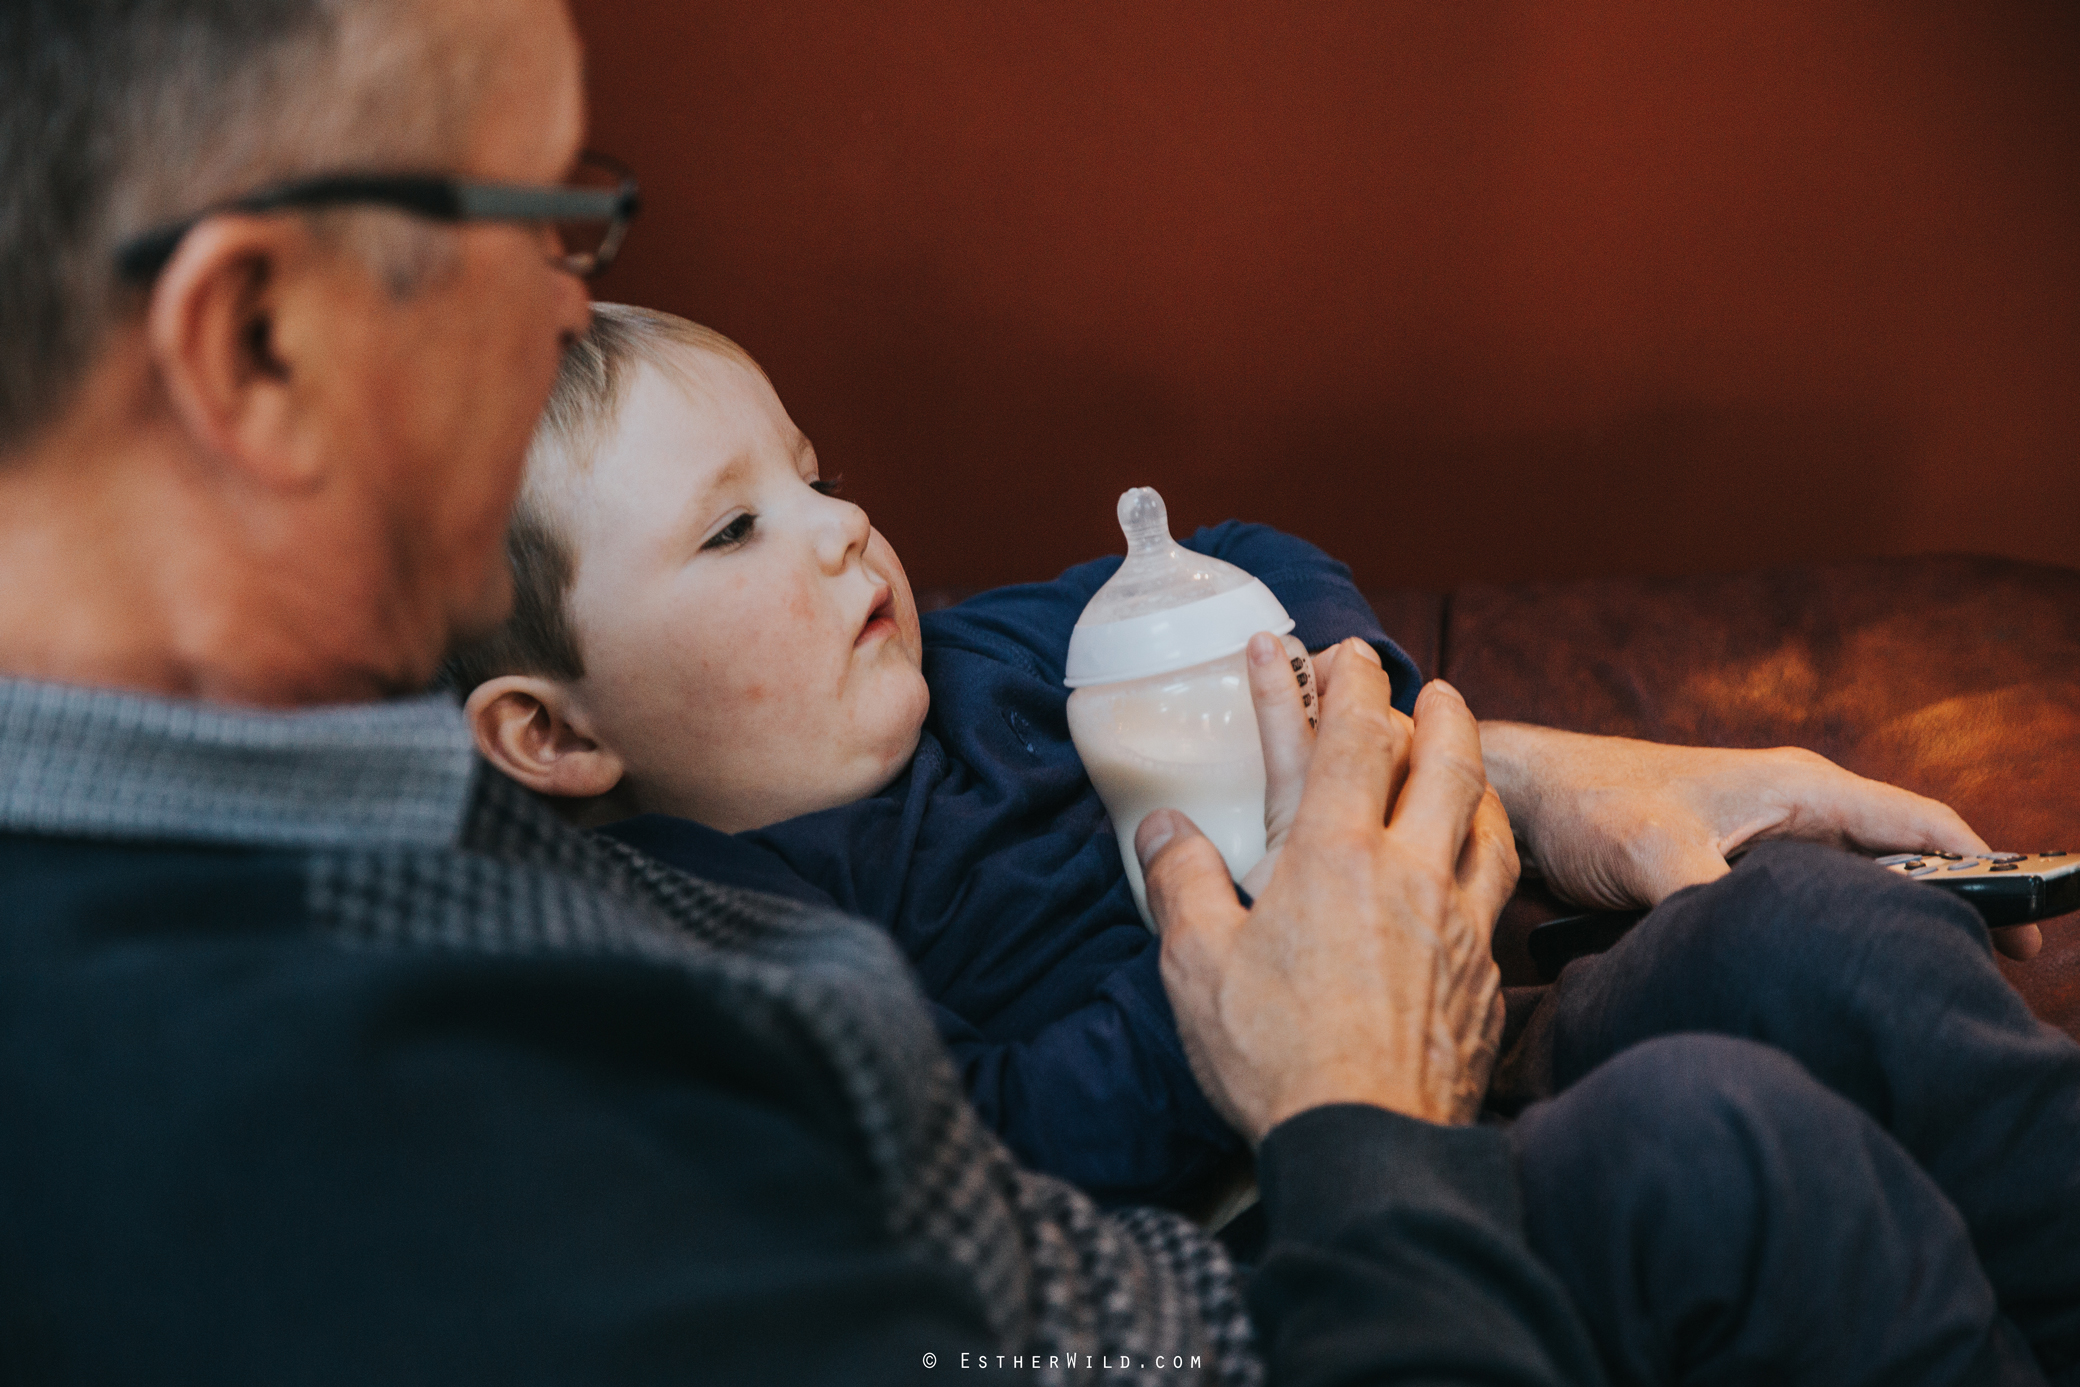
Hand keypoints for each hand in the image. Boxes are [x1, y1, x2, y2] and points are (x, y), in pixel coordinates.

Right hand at [1141, 666, 1516, 1141]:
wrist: (1367, 1142)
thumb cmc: (1274, 1053)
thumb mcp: (1196, 964)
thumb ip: (1183, 883)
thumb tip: (1166, 830)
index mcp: (1336, 857)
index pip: (1349, 741)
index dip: (1344, 686)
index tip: (1338, 650)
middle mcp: (1411, 875)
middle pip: (1447, 765)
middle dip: (1439, 713)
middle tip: (1432, 688)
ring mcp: (1460, 927)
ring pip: (1489, 827)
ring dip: (1478, 781)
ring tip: (1467, 767)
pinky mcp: (1484, 981)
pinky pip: (1499, 897)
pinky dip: (1487, 862)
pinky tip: (1477, 878)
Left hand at [1481, 724, 2041, 960]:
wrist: (1523, 794)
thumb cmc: (1588, 805)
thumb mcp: (1651, 855)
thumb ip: (1712, 900)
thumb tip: (1758, 952)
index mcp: (1805, 789)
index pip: (1929, 827)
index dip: (1989, 877)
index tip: (2025, 941)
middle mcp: (1798, 807)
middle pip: (1903, 863)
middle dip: (1941, 918)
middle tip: (1962, 990)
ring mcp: (1767, 837)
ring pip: (1852, 887)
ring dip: (1878, 930)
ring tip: (1903, 996)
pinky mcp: (1732, 867)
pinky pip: (1803, 904)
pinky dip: (1824, 936)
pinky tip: (1822, 985)